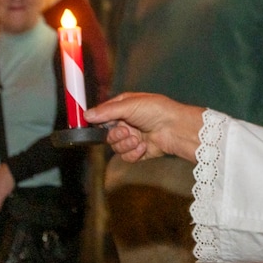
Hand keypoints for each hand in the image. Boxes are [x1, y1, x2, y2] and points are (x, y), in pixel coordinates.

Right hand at [85, 93, 205, 162]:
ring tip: (138, 139)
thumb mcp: (129, 105)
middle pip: (107, 135)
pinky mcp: (139, 152)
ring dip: (126, 144)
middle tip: (126, 131)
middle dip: (116, 135)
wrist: (176, 128)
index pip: (102, 116)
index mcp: (123, 108)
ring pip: (116, 148)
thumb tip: (86, 114)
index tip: (94, 126)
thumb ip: (107, 111)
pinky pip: (127, 157)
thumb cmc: (157, 110)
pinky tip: (144, 146)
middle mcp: (126, 123)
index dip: (98, 122)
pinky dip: (134, 153)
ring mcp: (133, 138)